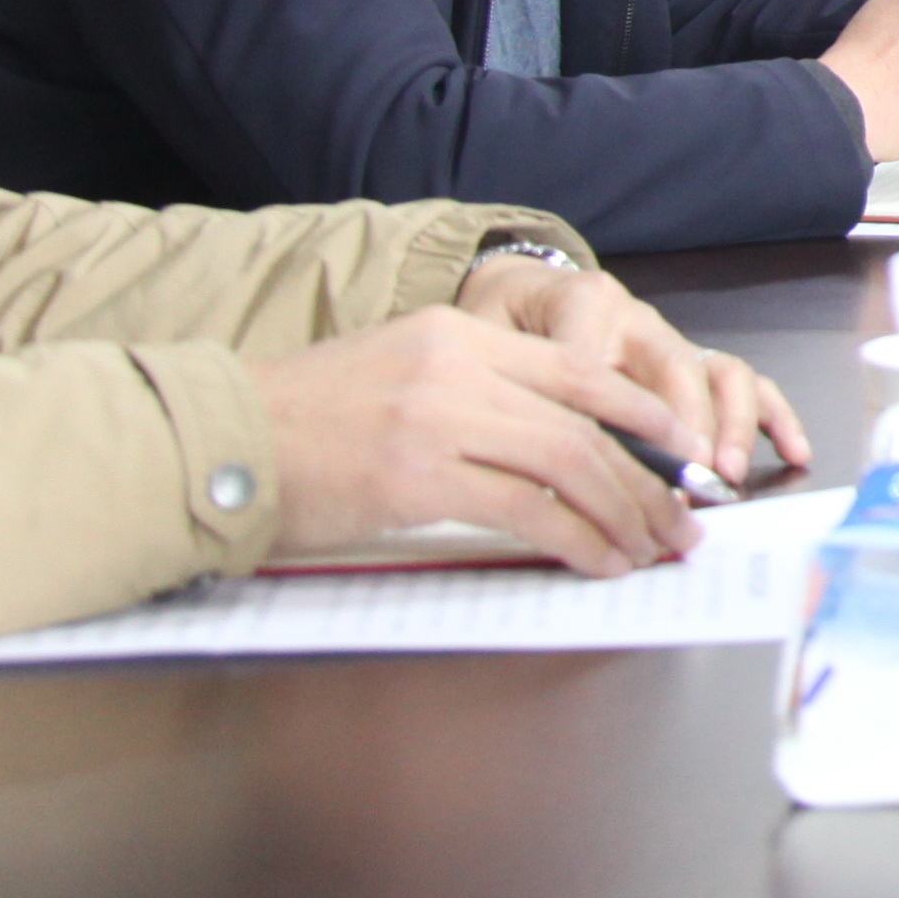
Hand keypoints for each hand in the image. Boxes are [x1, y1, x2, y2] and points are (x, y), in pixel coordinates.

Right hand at [252, 309, 700, 574]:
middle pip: (585, 421)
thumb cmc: (296, 423)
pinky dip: (576, 540)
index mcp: (456, 334)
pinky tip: (599, 563)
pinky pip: (527, 512)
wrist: (215, 444)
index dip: (642, 411)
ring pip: (569, 463)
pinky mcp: (416, 480)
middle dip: (647, 475)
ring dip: (623, 512)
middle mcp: (457, 367)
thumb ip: (465, 392)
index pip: (577, 368)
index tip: (682, 447)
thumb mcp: (391, 373)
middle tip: (682, 517)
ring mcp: (438, 420)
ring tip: (652, 548)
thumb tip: (544, 440)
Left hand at [457, 254, 808, 488]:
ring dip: (729, 427)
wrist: (518, 295)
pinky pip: (743, 381)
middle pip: (674, 372)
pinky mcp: (691, 360)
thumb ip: (499, 385)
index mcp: (582, 303)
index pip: (596, 366)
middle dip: (684, 433)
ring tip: (725, 475)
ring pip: (718, 373)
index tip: (604, 475)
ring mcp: (671, 340)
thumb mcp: (477, 344)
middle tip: (680, 488)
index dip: (605, 425)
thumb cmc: (496, 327)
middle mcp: (637, 318)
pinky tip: (791, 452)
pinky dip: (770, 416)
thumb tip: (524, 459)